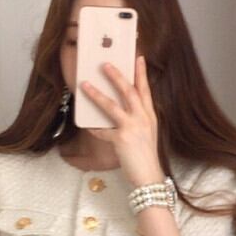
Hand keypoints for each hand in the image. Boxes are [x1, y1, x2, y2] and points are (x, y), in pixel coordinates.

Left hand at [80, 55, 164, 185]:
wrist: (149, 177)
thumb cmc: (146, 157)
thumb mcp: (147, 134)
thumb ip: (137, 120)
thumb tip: (120, 111)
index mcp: (150, 116)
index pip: (146, 90)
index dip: (142, 73)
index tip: (138, 57)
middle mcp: (143, 119)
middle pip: (130, 91)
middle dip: (117, 76)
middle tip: (105, 64)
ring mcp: (133, 128)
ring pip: (112, 106)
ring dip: (97, 94)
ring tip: (85, 85)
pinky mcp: (121, 139)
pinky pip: (103, 130)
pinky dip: (94, 128)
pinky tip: (87, 125)